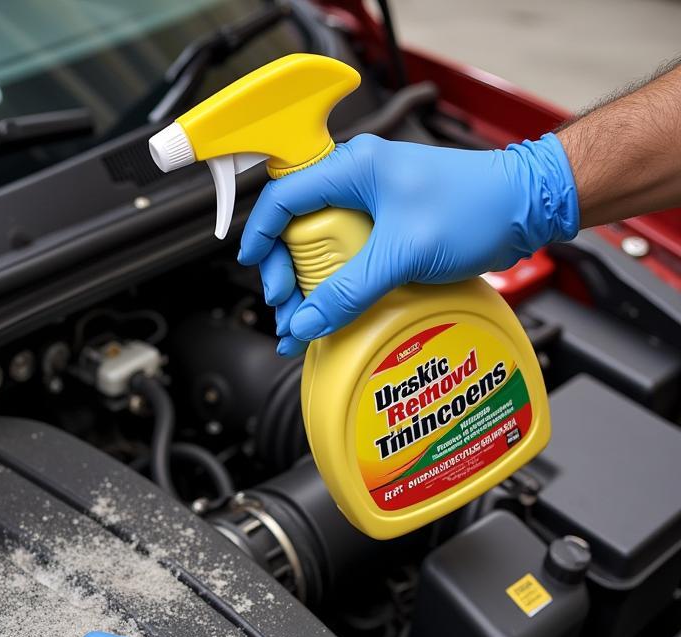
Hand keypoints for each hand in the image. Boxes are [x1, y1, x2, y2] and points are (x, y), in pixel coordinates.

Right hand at [238, 132, 578, 355]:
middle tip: (287, 306)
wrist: (527, 208)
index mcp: (353, 169)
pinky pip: (350, 258)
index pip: (284, 197)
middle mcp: (358, 183)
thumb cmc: (477, 206)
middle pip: (297, 229)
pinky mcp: (391, 230)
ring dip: (310, 286)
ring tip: (305, 321)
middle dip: (286, 272)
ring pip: (322, 247)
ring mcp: (374, 206)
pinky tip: (333, 313)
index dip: (261, 233)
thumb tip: (308, 322)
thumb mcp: (404, 252)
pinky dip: (338, 286)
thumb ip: (351, 290)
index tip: (253, 266)